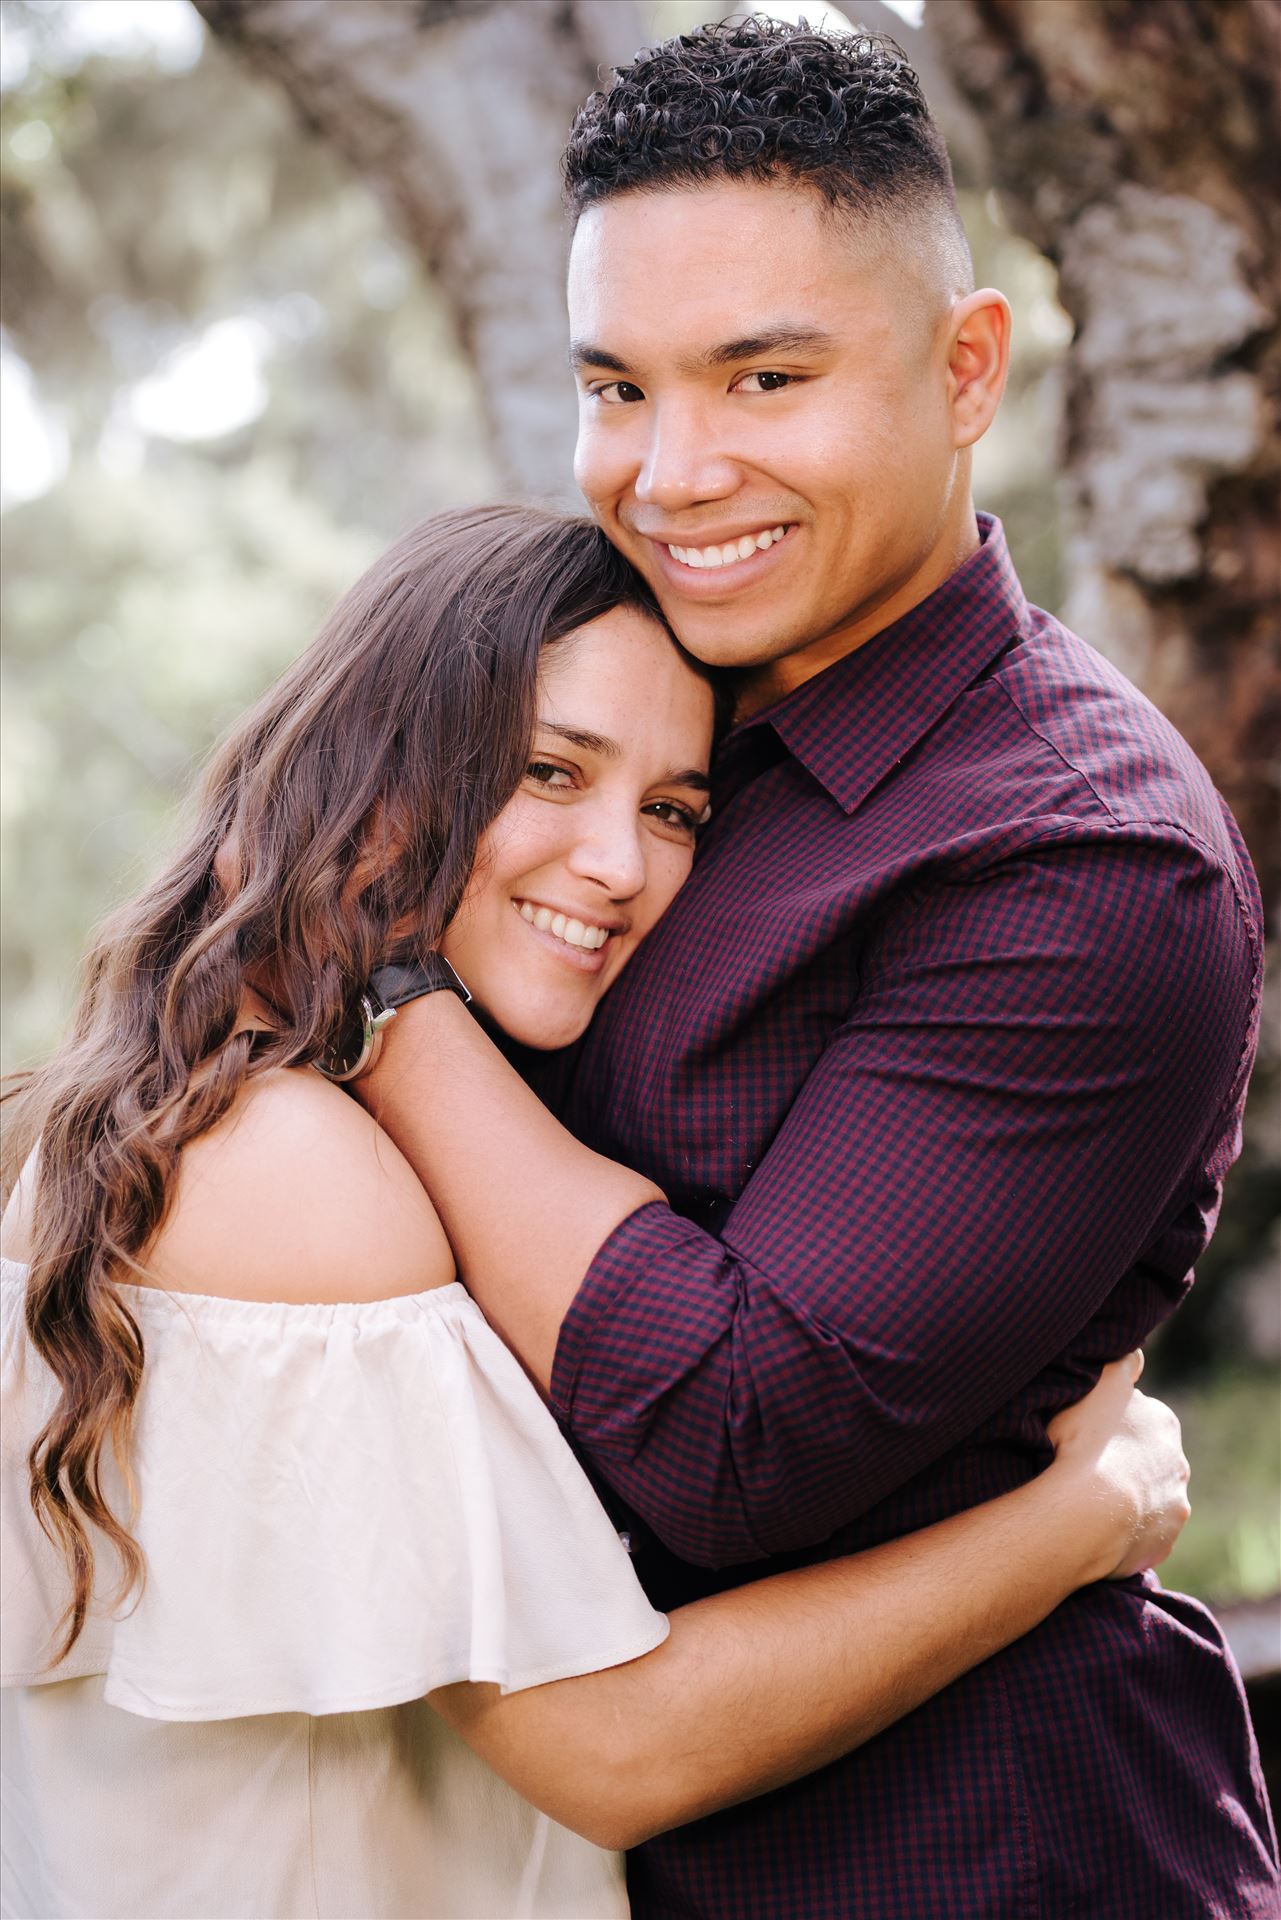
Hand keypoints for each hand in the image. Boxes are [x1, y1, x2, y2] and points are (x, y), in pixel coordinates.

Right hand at [1046, 1352, 1190, 1581]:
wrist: (1088, 1514)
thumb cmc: (1084, 1444)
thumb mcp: (1099, 1386)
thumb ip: (1120, 1366)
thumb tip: (1135, 1356)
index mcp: (1162, 1422)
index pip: (1137, 1416)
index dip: (1109, 1422)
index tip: (1085, 1431)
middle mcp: (1178, 1463)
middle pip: (1147, 1456)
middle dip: (1124, 1460)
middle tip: (1085, 1466)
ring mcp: (1173, 1505)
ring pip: (1147, 1495)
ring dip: (1126, 1496)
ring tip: (1088, 1502)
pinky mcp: (1162, 1542)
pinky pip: (1141, 1532)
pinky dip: (1124, 1529)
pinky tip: (1096, 1526)